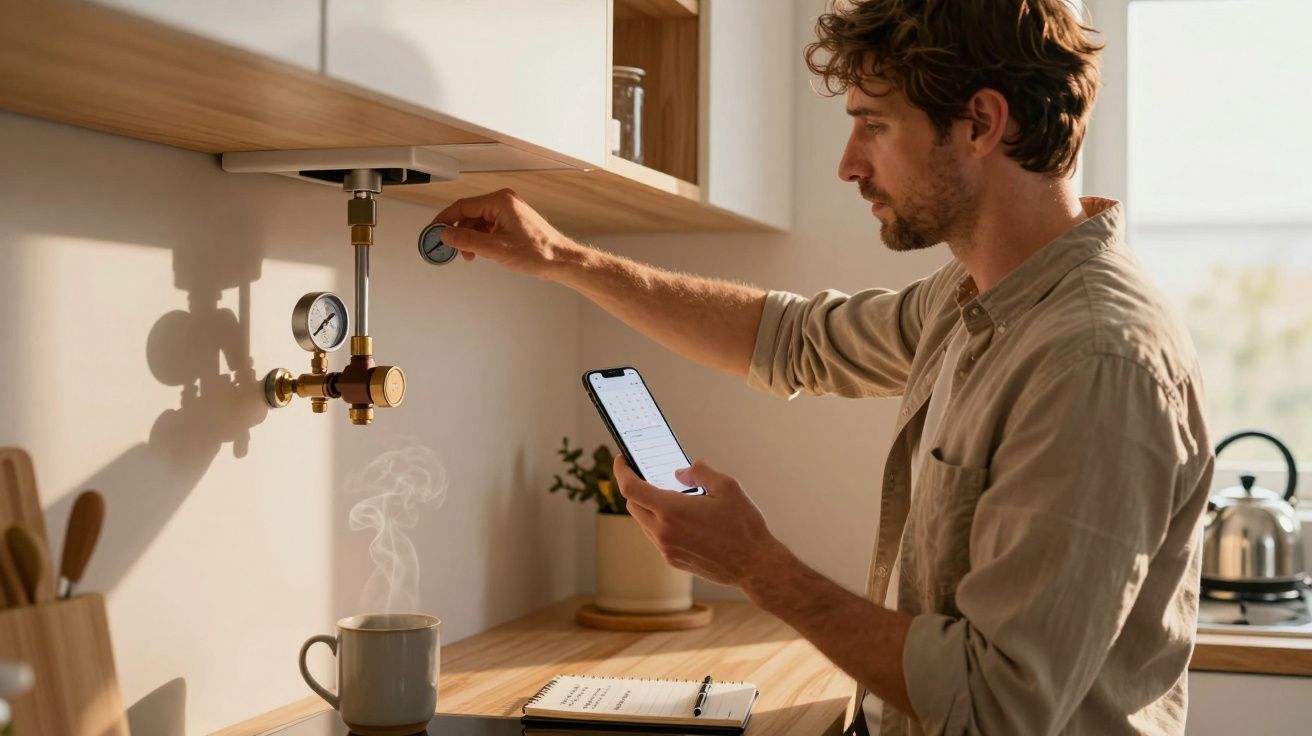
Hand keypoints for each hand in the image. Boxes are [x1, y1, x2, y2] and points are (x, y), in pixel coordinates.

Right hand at [430, 188, 576, 278]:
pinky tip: (480, 252)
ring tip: (468, 254)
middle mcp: (504, 202)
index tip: (433, 231)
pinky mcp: (512, 223)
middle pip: (469, 214)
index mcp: (500, 201)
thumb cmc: (539, 252)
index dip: (444, 220)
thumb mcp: (495, 248)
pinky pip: (488, 228)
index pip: (462, 206)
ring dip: (470, 239)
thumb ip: (467, 240)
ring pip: (478, 223)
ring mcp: (509, 212)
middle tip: (449, 248)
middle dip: (458, 233)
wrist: (561, 261)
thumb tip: (446, 234)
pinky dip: (481, 240)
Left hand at [612, 455, 786, 588]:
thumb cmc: (743, 526)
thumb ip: (699, 472)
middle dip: (637, 487)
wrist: (755, 566)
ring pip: (644, 522)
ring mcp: (667, 549)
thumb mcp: (727, 486)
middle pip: (633, 504)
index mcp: (672, 510)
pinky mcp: (673, 561)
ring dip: (650, 507)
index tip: (622, 460)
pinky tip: (682, 518)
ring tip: (671, 497)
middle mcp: (663, 532)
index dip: (621, 471)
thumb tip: (680, 472)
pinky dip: (661, 524)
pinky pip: (657, 537)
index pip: (630, 488)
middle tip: (650, 476)